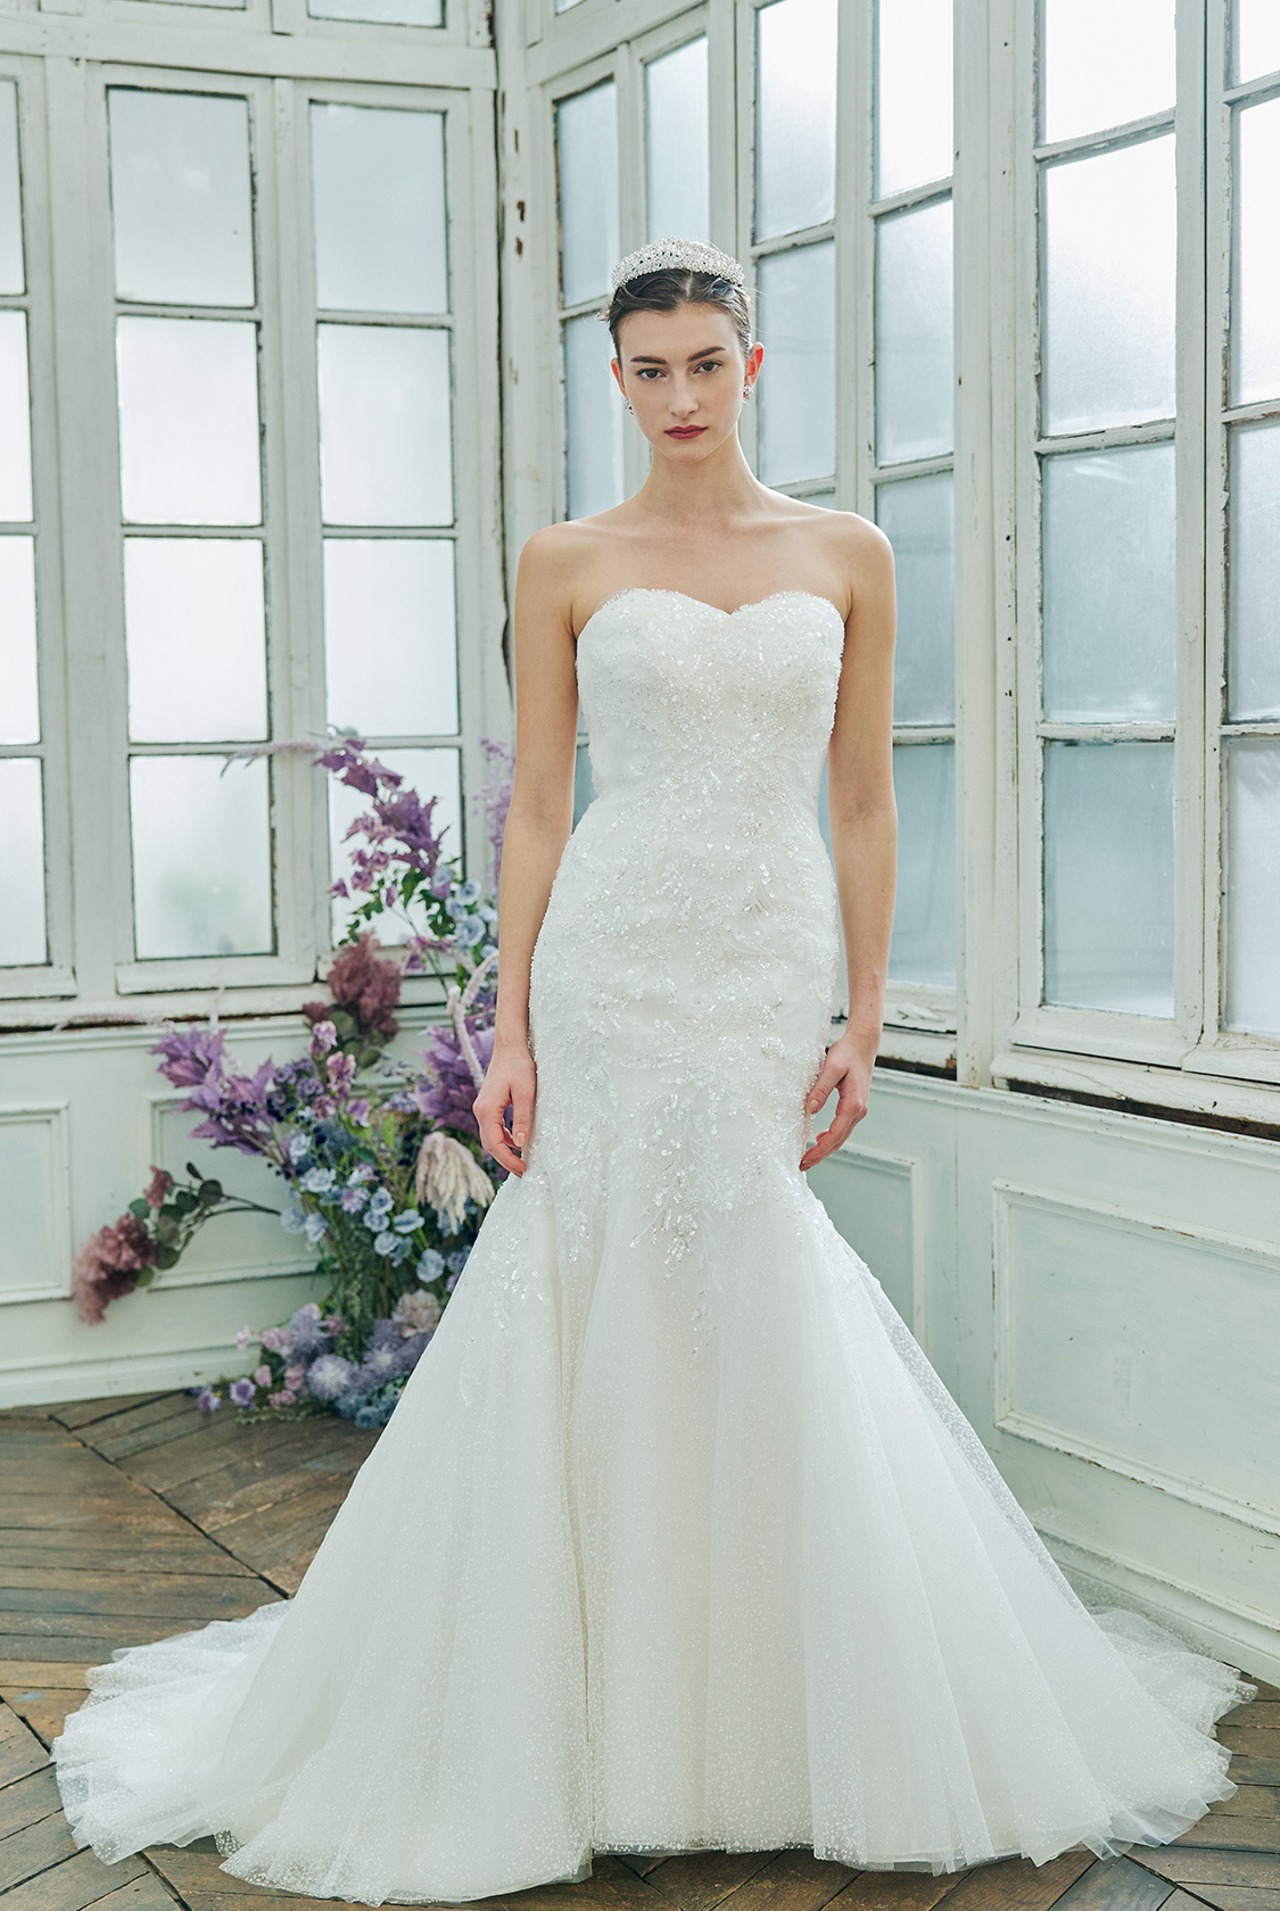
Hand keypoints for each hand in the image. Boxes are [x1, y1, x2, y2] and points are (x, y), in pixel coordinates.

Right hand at [473, 1037, 536, 1176]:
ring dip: (504, 1150)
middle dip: (505, 1159)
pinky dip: (504, 1138)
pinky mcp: (488, 1105)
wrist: (510, 1046)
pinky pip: (494, 1128)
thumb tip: (521, 1145)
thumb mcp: (525, 1093)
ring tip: (521, 1161)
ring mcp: (482, 1108)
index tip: (523, 1169)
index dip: (508, 1160)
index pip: (494, 1144)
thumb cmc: (519, 1066)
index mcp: (486, 1110)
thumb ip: (522, 1119)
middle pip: (489, 1144)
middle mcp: (480, 1111)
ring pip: (490, 1137)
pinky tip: (517, 1142)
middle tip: (523, 1171)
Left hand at [799, 1029, 874, 1170]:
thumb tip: (810, 1109)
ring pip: (841, 1136)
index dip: (819, 1151)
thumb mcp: (831, 1067)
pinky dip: (831, 1137)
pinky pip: (843, 1127)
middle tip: (802, 1165)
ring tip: (808, 1157)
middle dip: (820, 1155)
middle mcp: (859, 1110)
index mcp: (853, 1104)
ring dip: (825, 1148)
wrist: (863, 1043)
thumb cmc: (847, 1053)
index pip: (835, 1135)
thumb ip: (821, 1089)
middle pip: (838, 1140)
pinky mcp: (855, 1106)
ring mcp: (859, 1109)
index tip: (804, 1160)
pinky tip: (819, 1138)